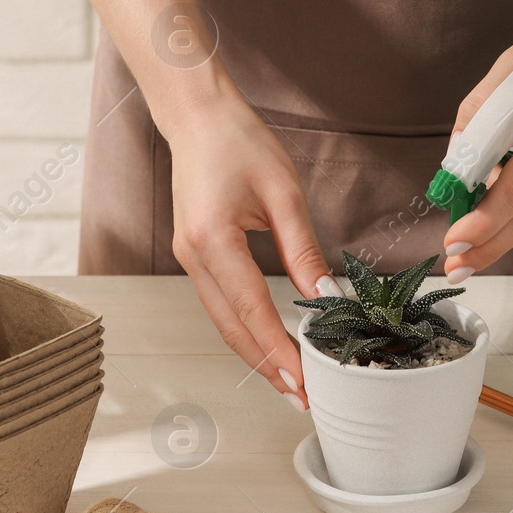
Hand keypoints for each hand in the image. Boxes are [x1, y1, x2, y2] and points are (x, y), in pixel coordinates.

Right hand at [168, 96, 331, 408]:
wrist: (197, 115)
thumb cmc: (239, 141)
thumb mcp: (283, 191)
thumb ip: (302, 247)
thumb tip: (325, 293)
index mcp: (212, 240)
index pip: (252, 310)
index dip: (279, 350)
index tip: (305, 379)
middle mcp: (192, 256)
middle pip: (232, 329)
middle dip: (268, 367)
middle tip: (303, 396)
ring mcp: (187, 258)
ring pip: (223, 322)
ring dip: (255, 354)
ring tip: (290, 381)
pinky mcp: (193, 255)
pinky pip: (220, 304)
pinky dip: (244, 329)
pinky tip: (268, 343)